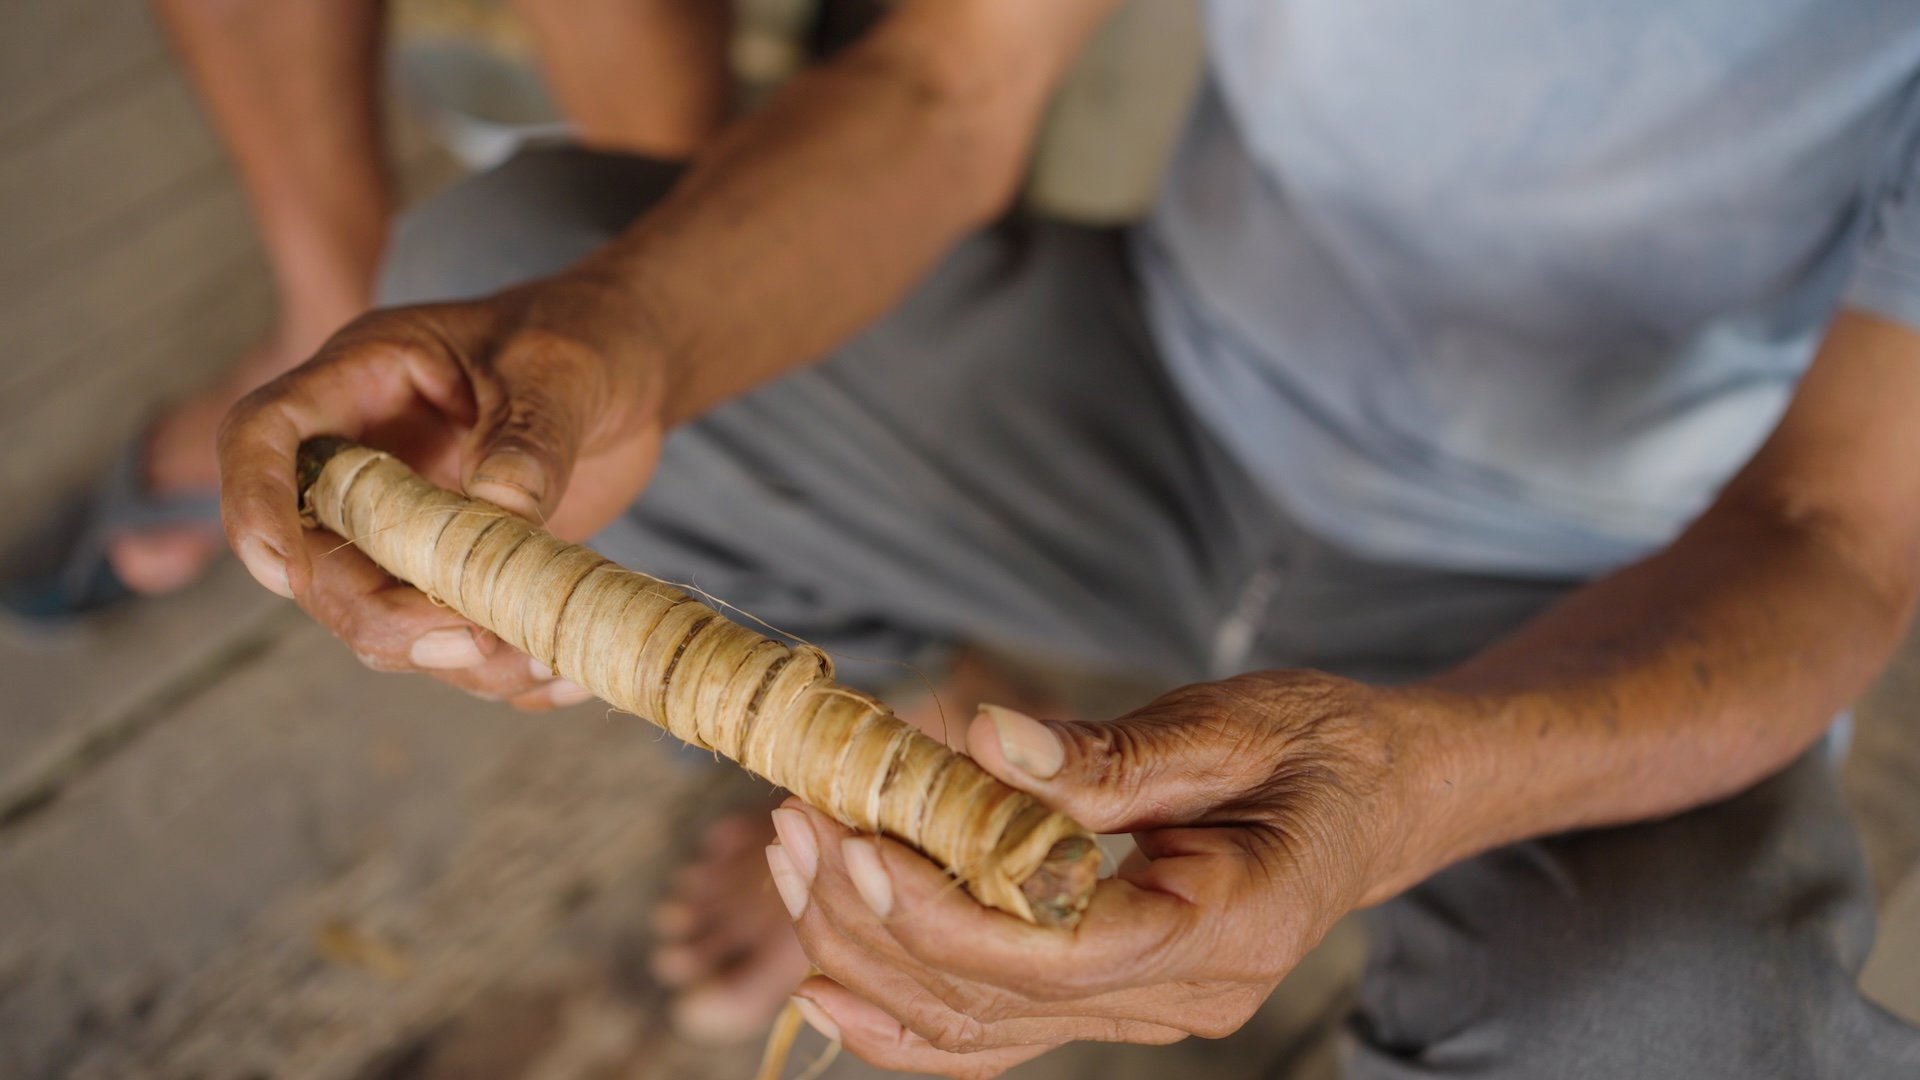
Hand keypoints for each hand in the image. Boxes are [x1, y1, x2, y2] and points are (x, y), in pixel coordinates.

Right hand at [218, 269, 666, 708]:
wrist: (631, 369)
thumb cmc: (584, 336)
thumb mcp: (562, 367)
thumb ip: (531, 434)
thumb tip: (502, 506)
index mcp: (362, 380)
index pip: (263, 437)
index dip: (254, 504)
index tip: (283, 571)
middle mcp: (368, 462)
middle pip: (320, 562)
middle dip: (384, 618)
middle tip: (475, 640)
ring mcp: (409, 526)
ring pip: (387, 619)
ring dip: (455, 659)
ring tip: (549, 661)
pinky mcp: (459, 573)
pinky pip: (457, 641)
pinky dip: (505, 672)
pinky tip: (569, 675)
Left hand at [769, 672, 1438, 1077]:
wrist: (1380, 797)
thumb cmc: (1317, 747)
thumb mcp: (1229, 724)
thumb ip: (1110, 753)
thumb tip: (989, 738)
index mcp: (1225, 926)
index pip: (1054, 953)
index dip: (940, 911)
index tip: (854, 840)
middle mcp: (1181, 996)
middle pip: (994, 1000)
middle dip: (875, 920)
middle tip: (799, 824)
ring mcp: (1145, 1011)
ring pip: (979, 1029)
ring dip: (871, 957)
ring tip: (797, 862)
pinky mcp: (1112, 998)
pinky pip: (995, 1034)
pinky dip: (905, 1015)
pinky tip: (828, 981)